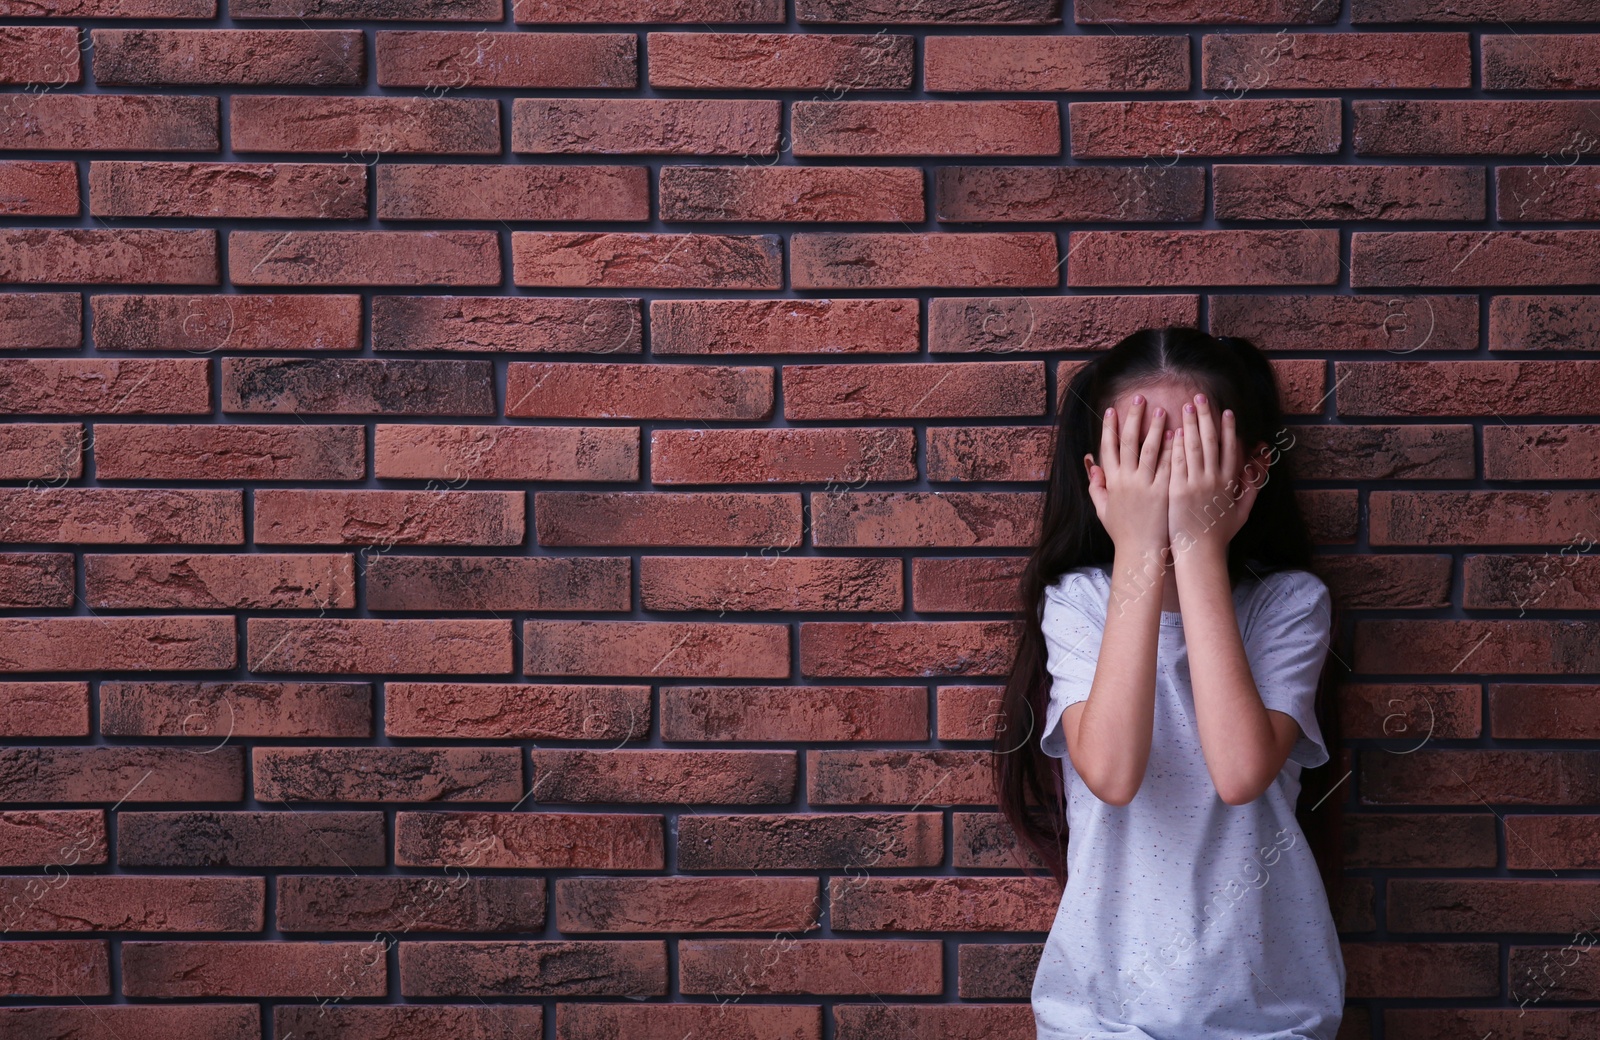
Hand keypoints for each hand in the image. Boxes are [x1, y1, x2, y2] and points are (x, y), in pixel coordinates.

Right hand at [1083, 394, 1172, 554]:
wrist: (1140, 552)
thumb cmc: (1122, 531)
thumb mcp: (1103, 508)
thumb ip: (1095, 484)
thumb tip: (1091, 462)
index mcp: (1112, 482)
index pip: (1108, 447)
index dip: (1110, 427)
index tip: (1113, 409)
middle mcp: (1126, 480)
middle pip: (1128, 442)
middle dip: (1133, 418)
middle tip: (1140, 398)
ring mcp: (1145, 485)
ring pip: (1150, 449)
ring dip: (1155, 427)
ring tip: (1162, 409)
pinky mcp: (1163, 492)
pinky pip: (1168, 465)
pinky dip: (1173, 448)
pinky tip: (1178, 433)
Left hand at [1168, 392, 1266, 558]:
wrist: (1199, 551)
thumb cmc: (1219, 532)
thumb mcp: (1243, 509)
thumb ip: (1253, 484)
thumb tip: (1264, 463)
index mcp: (1230, 483)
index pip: (1230, 448)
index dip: (1228, 428)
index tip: (1226, 411)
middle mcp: (1214, 480)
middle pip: (1211, 442)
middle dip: (1207, 417)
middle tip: (1201, 397)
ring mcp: (1196, 484)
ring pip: (1194, 447)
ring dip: (1191, 424)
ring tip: (1186, 406)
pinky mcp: (1178, 490)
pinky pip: (1178, 462)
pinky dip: (1177, 445)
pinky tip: (1175, 430)